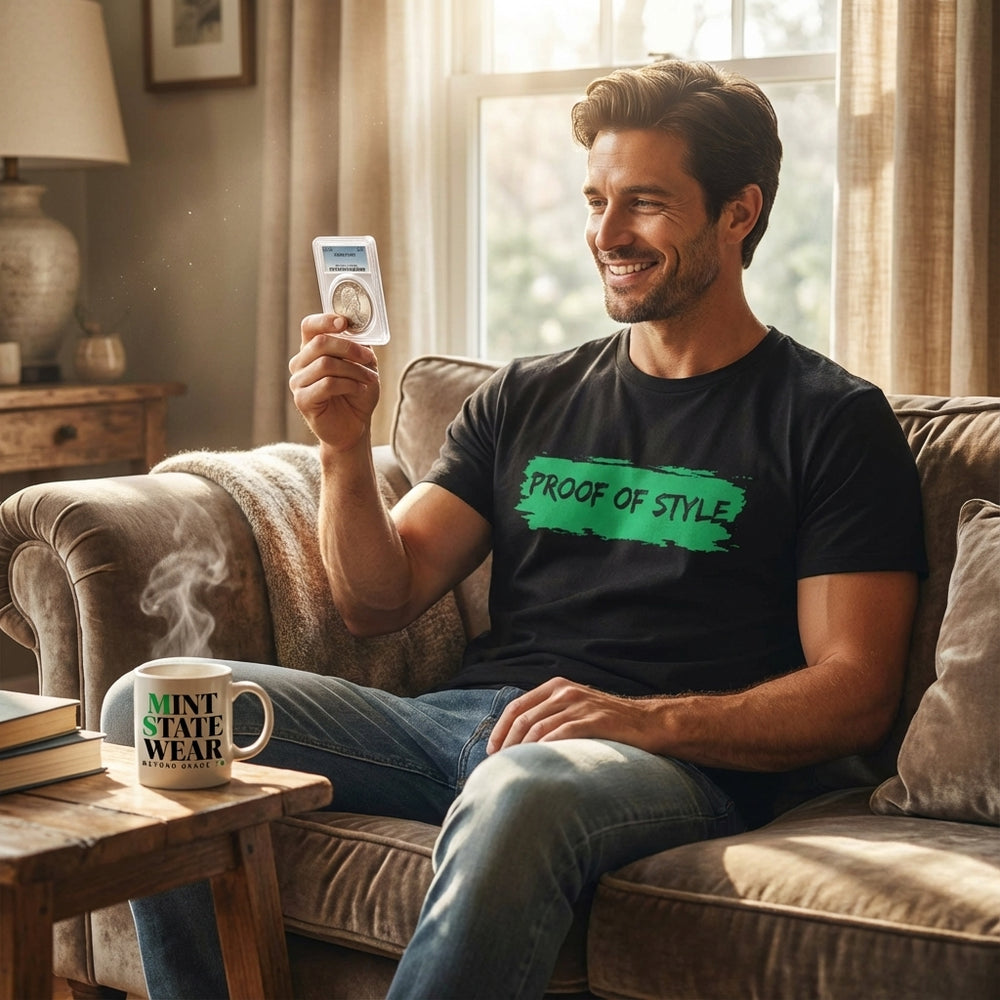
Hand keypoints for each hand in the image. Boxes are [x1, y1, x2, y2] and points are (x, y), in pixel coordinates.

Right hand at [289, 313, 380, 450]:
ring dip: (354, 370)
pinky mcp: (302, 400)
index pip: (309, 326)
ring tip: (370, 379)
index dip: (325, 320)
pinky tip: (360, 390)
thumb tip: (359, 327)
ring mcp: (298, 382)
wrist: (354, 426)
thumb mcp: (362, 365)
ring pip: (326, 364)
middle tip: (369, 359)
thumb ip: (358, 345)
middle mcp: (300, 363)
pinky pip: (327, 384)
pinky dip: (349, 385)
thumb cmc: (357, 394)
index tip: (344, 322)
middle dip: (349, 348)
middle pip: (320, 343)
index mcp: (311, 350)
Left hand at [487, 677, 660, 753]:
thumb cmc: (608, 721)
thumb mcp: (576, 708)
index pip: (517, 706)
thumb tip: (518, 738)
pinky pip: (560, 735)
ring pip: (537, 728)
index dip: (500, 729)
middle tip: (499, 765)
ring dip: (522, 751)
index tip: (492, 750)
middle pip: (523, 718)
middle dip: (507, 743)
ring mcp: (579, 705)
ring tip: (515, 770)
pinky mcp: (594, 721)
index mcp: (557, 686)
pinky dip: (544, 750)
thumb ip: (550, 714)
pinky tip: (538, 764)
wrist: (647, 723)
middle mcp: (565, 691)